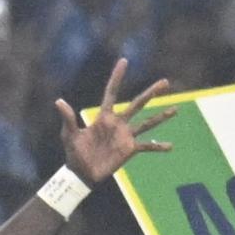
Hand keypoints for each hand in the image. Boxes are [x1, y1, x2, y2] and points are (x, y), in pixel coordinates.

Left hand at [57, 58, 175, 184]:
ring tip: (176, 109)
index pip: (112, 92)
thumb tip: (59, 101)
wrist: (82, 173)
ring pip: (147, 123)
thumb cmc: (74, 152)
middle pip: (138, 104)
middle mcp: (118, 123)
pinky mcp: (129, 149)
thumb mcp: (69, 134)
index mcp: (104, 116)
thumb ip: (68, 118)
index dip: (117, 77)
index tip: (124, 61)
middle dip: (152, 93)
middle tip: (165, 82)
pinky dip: (157, 146)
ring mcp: (125, 136)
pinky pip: (147, 146)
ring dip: (161, 116)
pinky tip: (170, 146)